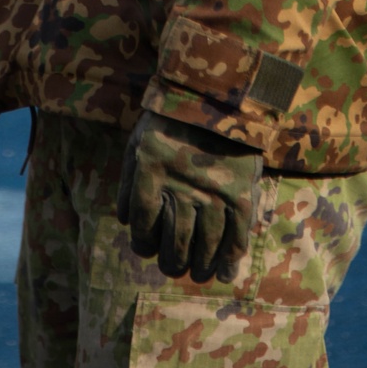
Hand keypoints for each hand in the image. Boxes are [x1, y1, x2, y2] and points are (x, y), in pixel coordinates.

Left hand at [117, 110, 261, 283]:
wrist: (216, 94)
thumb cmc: (170, 118)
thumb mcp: (139, 141)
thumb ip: (130, 182)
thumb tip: (126, 222)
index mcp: (151, 171)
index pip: (143, 223)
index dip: (142, 242)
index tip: (145, 248)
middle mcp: (182, 187)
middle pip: (175, 241)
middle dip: (172, 260)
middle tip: (173, 267)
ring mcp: (214, 192)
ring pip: (206, 243)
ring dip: (201, 264)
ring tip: (198, 273)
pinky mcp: (240, 192)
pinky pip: (237, 233)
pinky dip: (231, 257)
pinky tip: (225, 272)